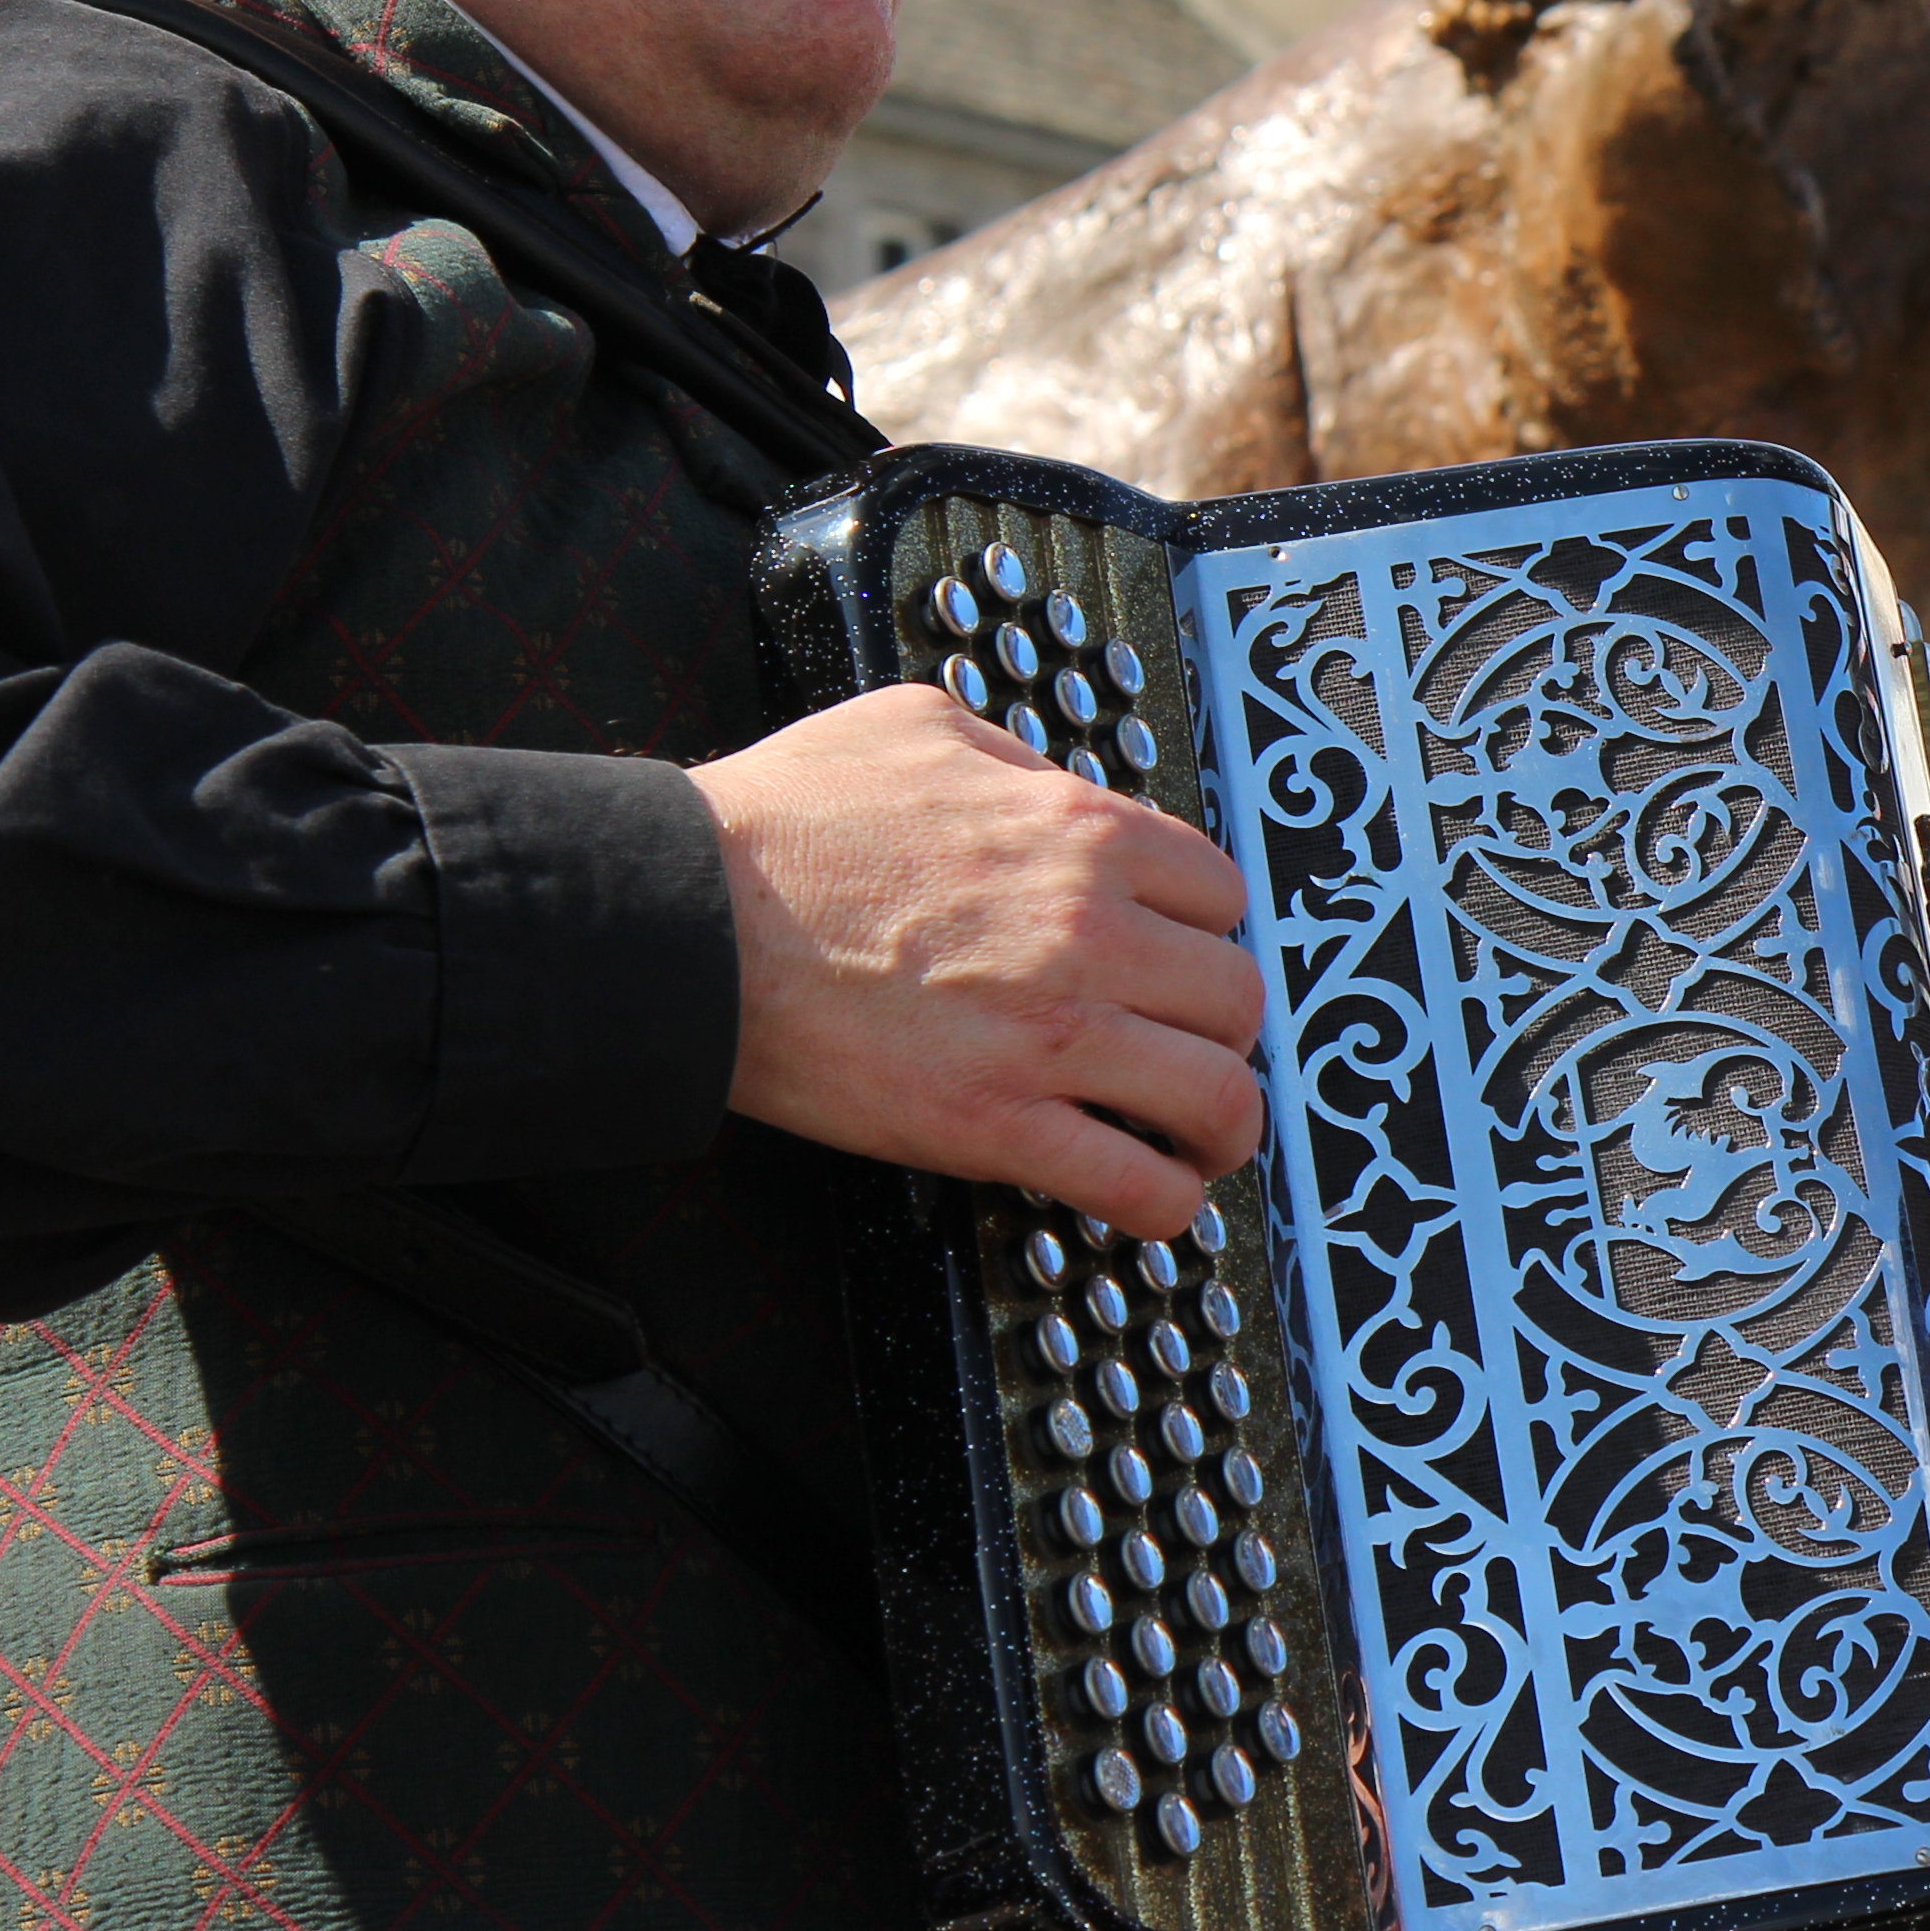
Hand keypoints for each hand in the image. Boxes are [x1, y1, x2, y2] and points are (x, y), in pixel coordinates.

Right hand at [693, 684, 1266, 1230]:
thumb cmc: (784, 823)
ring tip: (1202, 1140)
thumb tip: (1055, 790)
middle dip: (1221, 1030)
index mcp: (1085, 833)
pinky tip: (1152, 1199)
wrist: (691, 921)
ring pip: (1219, 1096)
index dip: (1206, 934)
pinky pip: (1136, 1186)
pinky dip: (1164, 1204)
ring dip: (1224, 1127)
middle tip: (1191, 1048)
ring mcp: (1053, 1036)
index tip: (1183, 961)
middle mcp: (1094, 933)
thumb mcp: (921, 726)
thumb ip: (1015, 759)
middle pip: (1237, 997)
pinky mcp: (997, 1126)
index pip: (1222, 894)